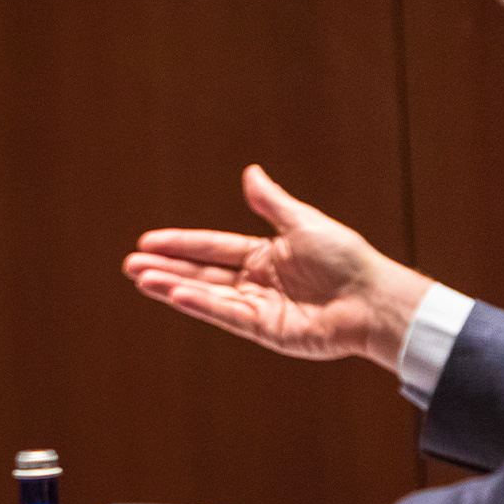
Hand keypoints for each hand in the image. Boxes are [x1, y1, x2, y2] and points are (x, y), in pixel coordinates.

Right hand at [122, 164, 432, 369]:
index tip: (148, 241)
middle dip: (166, 268)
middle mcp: (257, 283)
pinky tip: (175, 294)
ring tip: (141, 279)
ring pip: (206, 295)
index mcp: (265, 255)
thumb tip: (250, 173)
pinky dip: (200, 305)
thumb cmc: (347, 258)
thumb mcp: (304, 223)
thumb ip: (272, 203)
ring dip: (173, 287)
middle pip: (202, 273)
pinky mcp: (266, 330)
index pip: (213, 248)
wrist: (373, 298)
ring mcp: (259, 308)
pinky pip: (226, 315)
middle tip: (130, 265)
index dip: (181, 244)